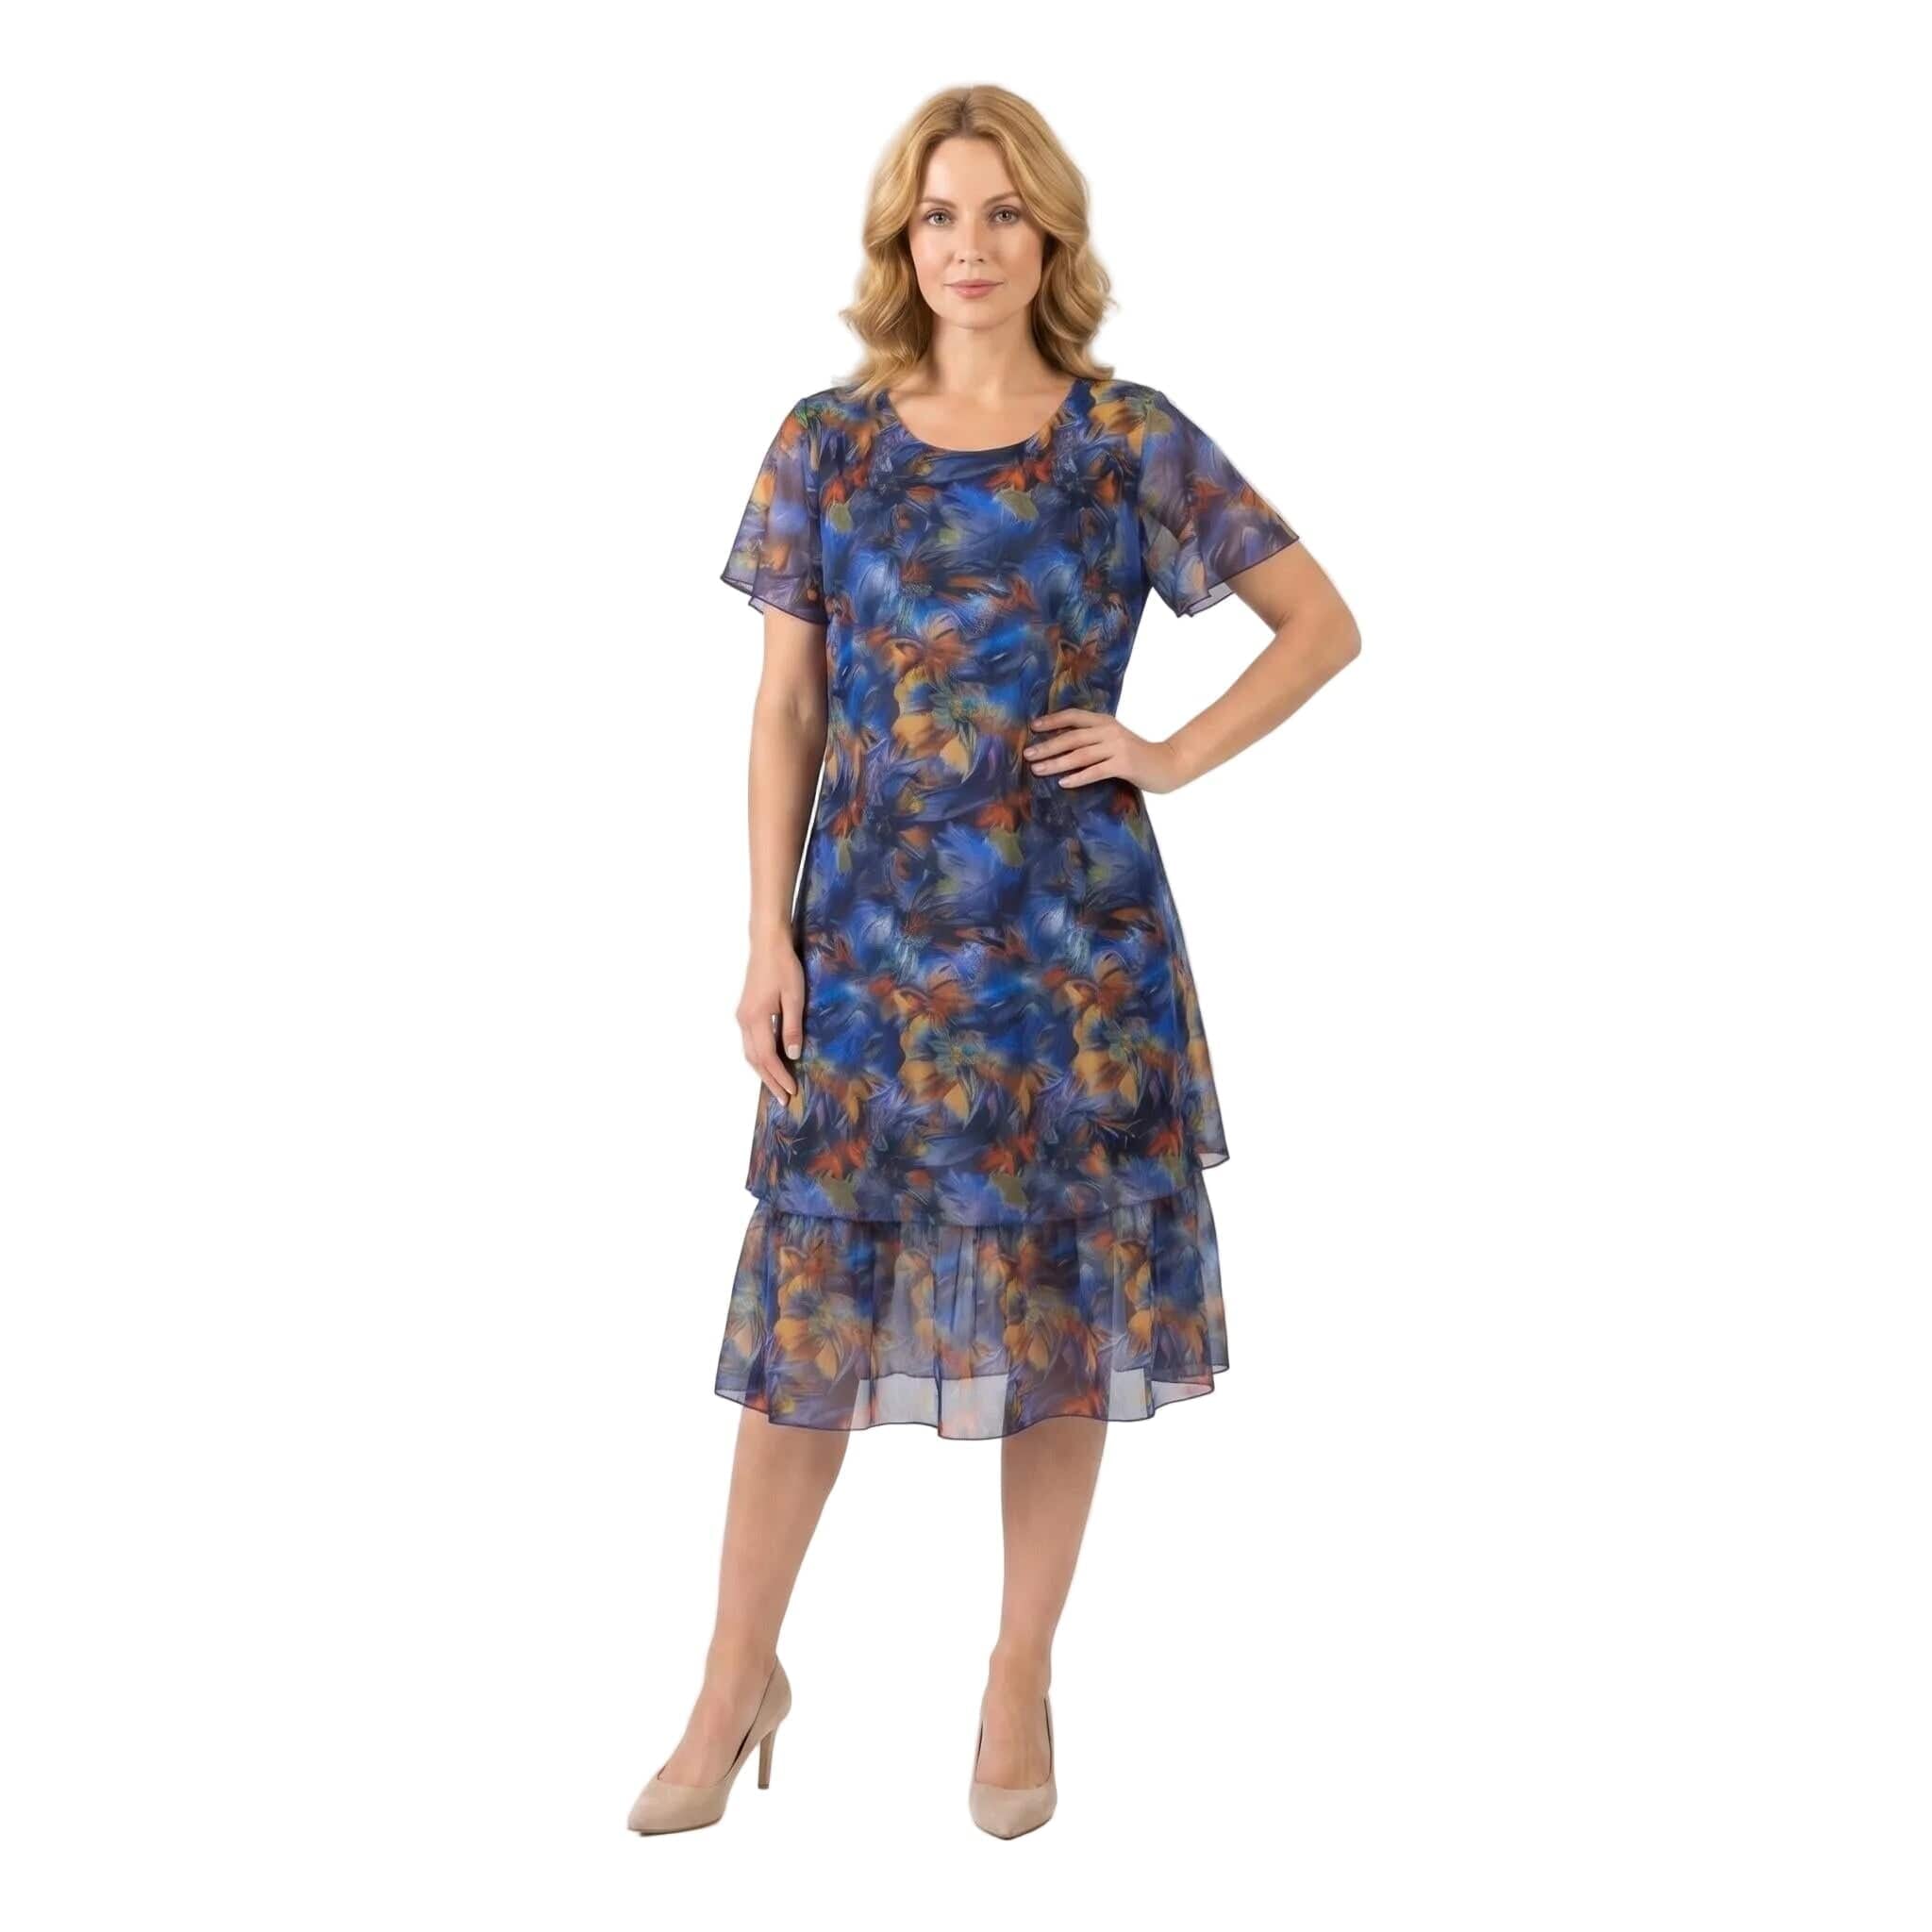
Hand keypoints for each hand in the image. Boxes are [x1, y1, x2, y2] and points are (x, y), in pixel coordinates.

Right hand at [737, 932, 804, 1104]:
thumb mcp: (794, 997)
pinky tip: (770, 1062)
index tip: (791, 1092)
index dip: (778, 1076)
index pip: (766, 1057)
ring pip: (749, 1052)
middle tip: (783, 1099)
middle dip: (769, 1080)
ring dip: (763, 1071)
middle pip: (754, 1059)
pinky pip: (750, 1042)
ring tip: (777, 1086)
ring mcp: (742, 1016)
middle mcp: (744, 1021)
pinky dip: (759, 1057)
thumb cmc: (784, 967)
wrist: (767, 944)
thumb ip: (791, 1027)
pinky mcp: (745, 1012)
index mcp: (756, 1019)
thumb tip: (792, 1055)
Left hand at [1023, 707, 1190, 793]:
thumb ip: (1093, 739)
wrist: (1168, 764)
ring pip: (1080, 754)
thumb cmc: (1137, 756)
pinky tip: (1063, 783)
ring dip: (1057, 762)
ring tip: (1038, 770)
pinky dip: (1078, 777)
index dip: (1053, 720)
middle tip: (1027, 754)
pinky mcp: (1124, 764)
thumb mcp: (1114, 741)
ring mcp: (1117, 747)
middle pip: (1072, 737)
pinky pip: (1096, 771)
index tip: (1033, 727)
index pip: (1074, 716)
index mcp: (1105, 722)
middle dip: (1048, 745)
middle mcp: (1110, 731)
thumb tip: (1060, 747)